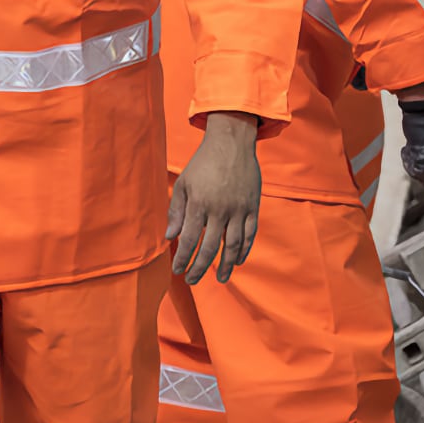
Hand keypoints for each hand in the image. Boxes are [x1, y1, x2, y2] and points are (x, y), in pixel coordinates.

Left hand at [166, 112, 260, 284]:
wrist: (231, 142)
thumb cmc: (202, 162)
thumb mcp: (184, 183)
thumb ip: (176, 211)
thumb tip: (170, 237)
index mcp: (199, 203)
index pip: (189, 240)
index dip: (182, 258)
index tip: (177, 270)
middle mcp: (219, 209)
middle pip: (210, 248)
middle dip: (200, 268)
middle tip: (193, 280)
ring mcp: (239, 209)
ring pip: (233, 246)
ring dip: (226, 266)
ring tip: (221, 280)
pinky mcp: (253, 207)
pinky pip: (250, 234)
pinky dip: (245, 250)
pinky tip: (239, 261)